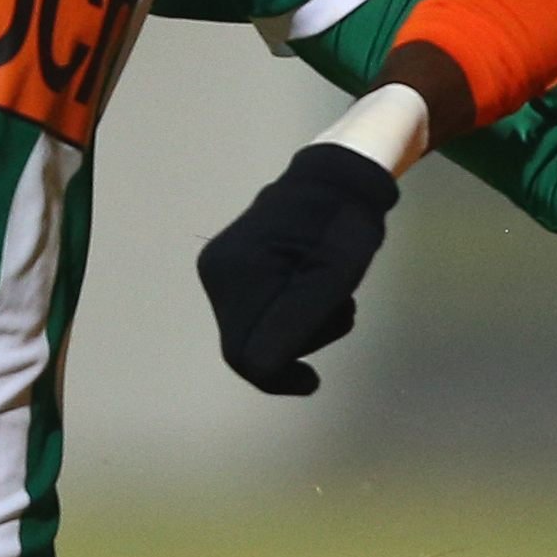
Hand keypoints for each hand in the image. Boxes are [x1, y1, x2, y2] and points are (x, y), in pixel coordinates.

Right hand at [198, 143, 399, 394]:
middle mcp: (215, 273)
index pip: (246, 356)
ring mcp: (219, 268)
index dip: (280, 377)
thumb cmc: (341, 225)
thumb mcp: (331, 279)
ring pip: (254, 329)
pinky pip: (256, 310)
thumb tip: (262, 371)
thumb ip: (296, 325)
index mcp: (235, 275)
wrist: (337, 175)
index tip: (313, 380)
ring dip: (300, 325)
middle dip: (298, 341)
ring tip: (335, 293)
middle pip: (250, 343)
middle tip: (340, 310)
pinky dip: (289, 310)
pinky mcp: (230, 266)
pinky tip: (314, 285)